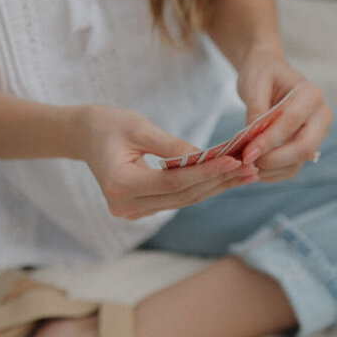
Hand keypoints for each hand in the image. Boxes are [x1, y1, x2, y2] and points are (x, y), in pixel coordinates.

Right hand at [78, 104, 256, 219]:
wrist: (84, 136)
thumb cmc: (109, 124)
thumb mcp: (139, 127)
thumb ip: (172, 146)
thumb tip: (207, 157)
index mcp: (120, 184)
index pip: (173, 182)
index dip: (206, 172)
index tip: (234, 160)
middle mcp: (125, 205)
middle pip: (183, 195)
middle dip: (219, 181)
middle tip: (251, 168)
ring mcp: (132, 211)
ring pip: (184, 200)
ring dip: (217, 186)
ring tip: (247, 173)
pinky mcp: (141, 210)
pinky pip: (178, 198)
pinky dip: (202, 186)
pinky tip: (227, 177)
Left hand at [234, 52, 331, 182]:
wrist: (269, 74)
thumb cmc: (262, 74)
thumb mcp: (255, 84)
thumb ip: (256, 110)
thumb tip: (252, 141)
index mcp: (311, 94)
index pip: (292, 122)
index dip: (269, 140)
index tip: (246, 152)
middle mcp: (321, 115)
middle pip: (305, 147)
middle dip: (275, 159)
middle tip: (248, 162)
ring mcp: (318, 133)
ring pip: (300, 161)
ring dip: (273, 169)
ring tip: (248, 167)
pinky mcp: (308, 145)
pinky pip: (294, 167)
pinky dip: (275, 173)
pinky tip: (256, 170)